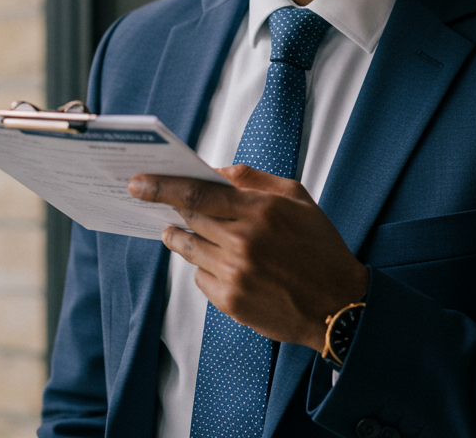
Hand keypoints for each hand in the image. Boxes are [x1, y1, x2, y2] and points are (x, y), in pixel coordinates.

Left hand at [128, 165, 368, 351]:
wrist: (336, 304)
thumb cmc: (318, 245)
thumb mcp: (296, 197)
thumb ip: (253, 179)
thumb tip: (215, 171)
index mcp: (260, 210)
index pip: (198, 193)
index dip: (163, 186)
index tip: (139, 182)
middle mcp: (243, 242)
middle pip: (189, 219)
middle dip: (169, 209)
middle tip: (155, 202)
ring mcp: (235, 274)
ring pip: (190, 249)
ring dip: (181, 237)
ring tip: (178, 231)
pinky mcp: (230, 301)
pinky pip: (200, 277)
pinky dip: (204, 266)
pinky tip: (221, 263)